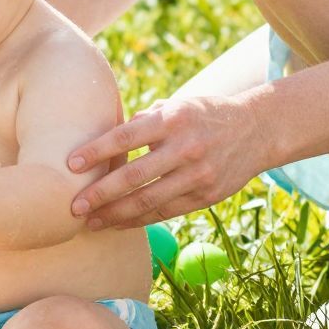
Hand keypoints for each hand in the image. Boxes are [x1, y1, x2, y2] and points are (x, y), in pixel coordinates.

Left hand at [66, 93, 270, 230]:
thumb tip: (107, 138)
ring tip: (89, 222)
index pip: (126, 137)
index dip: (97, 152)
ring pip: (148, 201)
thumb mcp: (176, 106)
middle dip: (100, 194)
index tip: (71, 164)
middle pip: (134, 176)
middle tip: (72, 207)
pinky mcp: (206, 196)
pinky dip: (138, 219)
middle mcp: (185, 148)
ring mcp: (197, 175)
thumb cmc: (203, 114)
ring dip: (114, 214)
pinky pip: (165, 212)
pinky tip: (117, 222)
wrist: (257, 129)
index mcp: (173, 120)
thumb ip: (143, 121)